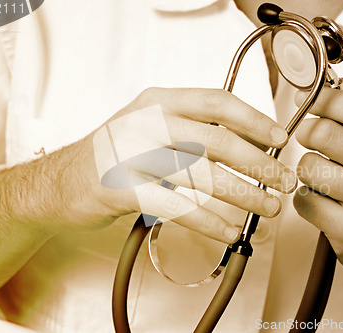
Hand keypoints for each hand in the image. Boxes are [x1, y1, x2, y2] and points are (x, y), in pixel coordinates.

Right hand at [48, 88, 296, 242]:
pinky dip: (209, 222)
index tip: (280, 139)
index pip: (218, 102)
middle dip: (259, 164)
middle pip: (218, 140)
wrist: (59, 181)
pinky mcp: (123, 189)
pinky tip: (228, 232)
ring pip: (203, 175)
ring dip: (243, 195)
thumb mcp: (151, 128)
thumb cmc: (114, 154)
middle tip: (283, 182)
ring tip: (267, 209)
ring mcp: (133, 155)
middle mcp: (148, 122)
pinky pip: (177, 207)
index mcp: (160, 102)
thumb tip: (249, 143)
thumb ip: (193, 131)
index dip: (255, 120)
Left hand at [293, 75, 342, 275]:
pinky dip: (307, 198)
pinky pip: (303, 200)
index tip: (305, 97)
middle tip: (311, 138)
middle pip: (322, 134)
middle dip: (306, 132)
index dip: (322, 99)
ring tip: (326, 176)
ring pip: (308, 167)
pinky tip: (326, 202)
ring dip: (307, 169)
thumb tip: (332, 79)